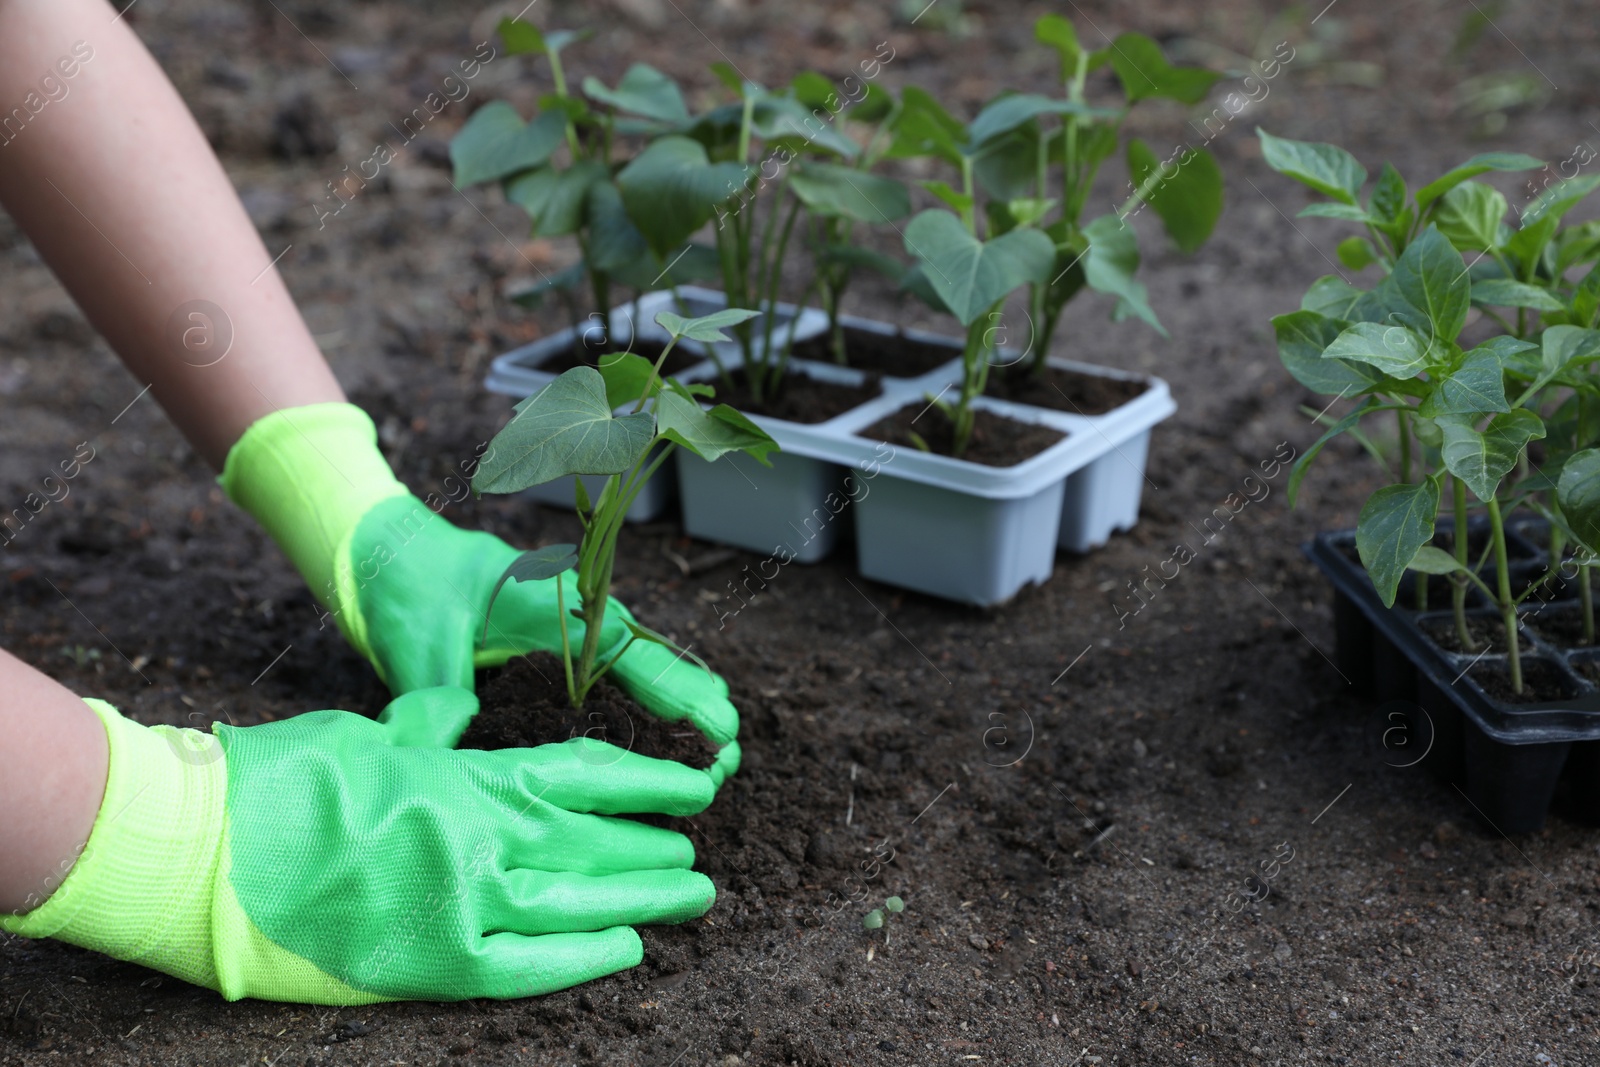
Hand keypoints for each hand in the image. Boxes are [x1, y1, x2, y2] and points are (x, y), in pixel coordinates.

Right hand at [3, 688, 715, 1003]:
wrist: (207, 843)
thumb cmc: (283, 781)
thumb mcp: (369, 737)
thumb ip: (428, 730)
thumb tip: (457, 706)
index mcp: (466, 777)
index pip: (582, 773)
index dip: (644, 783)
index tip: (692, 787)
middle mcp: (479, 836)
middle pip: (591, 839)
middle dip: (650, 847)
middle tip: (696, 856)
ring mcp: (461, 900)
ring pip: (578, 897)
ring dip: (642, 896)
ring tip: (693, 895)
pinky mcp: (432, 960)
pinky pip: (527, 964)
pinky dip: (581, 958)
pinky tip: (629, 950)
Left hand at [337, 494, 740, 785]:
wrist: (394, 553)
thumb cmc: (410, 591)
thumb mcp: (419, 649)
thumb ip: (441, 704)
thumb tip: (452, 767)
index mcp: (562, 614)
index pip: (641, 663)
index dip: (685, 706)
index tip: (720, 741)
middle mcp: (584, 621)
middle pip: (662, 672)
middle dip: (701, 721)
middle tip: (725, 773)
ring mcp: (579, 633)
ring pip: (652, 677)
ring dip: (684, 721)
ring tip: (717, 770)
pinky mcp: (566, 649)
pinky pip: (626, 680)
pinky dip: (656, 712)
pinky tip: (671, 752)